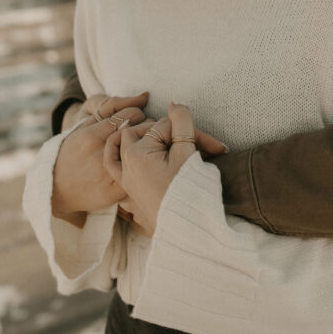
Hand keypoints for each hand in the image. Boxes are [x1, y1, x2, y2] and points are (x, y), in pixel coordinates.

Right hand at [52, 94, 148, 225]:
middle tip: (141, 131)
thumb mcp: (84, 123)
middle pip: (141, 132)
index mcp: (91, 136)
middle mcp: (99, 156)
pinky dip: (143, 166)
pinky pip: (140, 173)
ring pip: (144, 153)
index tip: (134, 118)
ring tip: (142, 146)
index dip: (138, 114)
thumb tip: (145, 96)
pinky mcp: (115, 192)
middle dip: (145, 128)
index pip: (132, 114)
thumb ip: (113, 106)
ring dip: (147, 146)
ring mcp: (108, 177)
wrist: (58, 188)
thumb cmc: (73, 150)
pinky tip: (139, 164)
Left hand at [104, 103, 224, 234]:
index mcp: (138, 152)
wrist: (183, 230)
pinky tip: (131, 145)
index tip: (218, 148)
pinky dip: (119, 151)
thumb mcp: (187, 153)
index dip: (194, 133)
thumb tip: (174, 103)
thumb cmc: (185, 192)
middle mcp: (126, 162)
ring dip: (149, 137)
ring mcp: (125, 175)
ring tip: (172, 141)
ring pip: (130, 142)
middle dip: (176, 136)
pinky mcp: (127, 186)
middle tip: (203, 148)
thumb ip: (181, 122)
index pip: (168, 127)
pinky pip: (114, 162)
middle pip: (151, 134)